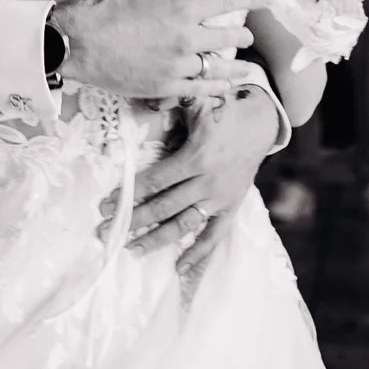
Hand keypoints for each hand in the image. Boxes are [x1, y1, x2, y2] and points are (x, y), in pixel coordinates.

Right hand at [53, 0, 248, 103]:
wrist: (77, 44)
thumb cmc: (103, 10)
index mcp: (181, 10)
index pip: (227, 2)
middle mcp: (185, 39)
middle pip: (228, 38)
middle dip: (242, 35)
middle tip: (246, 35)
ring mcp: (177, 65)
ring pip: (218, 67)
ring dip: (235, 66)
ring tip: (245, 68)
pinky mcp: (165, 86)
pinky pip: (200, 89)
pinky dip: (216, 88)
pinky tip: (225, 87)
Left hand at [122, 74, 286, 267]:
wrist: (262, 123)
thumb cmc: (225, 109)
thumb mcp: (199, 99)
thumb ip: (172, 101)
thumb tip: (147, 100)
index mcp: (197, 156)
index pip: (156, 180)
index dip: (130, 194)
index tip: (106, 206)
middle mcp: (208, 181)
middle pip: (165, 206)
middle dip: (134, 219)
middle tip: (107, 232)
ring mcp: (220, 198)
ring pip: (185, 224)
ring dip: (158, 239)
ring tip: (133, 250)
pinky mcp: (231, 206)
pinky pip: (215, 235)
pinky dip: (199, 253)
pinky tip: (180, 268)